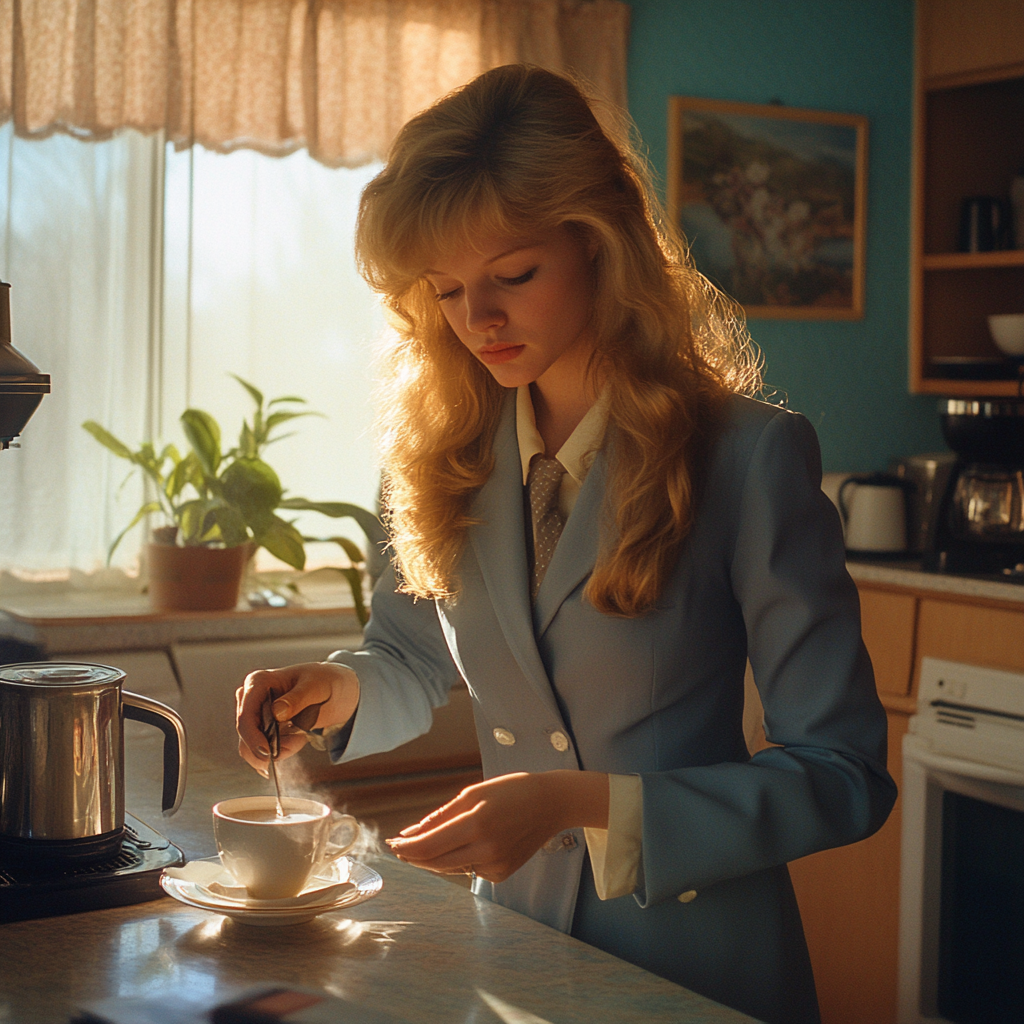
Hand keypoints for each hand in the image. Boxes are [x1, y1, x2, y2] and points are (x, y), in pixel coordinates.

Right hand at [235, 661, 358, 772]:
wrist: (336, 689)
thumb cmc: (324, 681)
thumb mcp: (315, 688)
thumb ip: (297, 699)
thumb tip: (277, 712)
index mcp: (258, 683)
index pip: (245, 717)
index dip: (253, 738)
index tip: (268, 753)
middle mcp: (252, 699)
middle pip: (246, 735)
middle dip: (270, 747)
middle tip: (298, 742)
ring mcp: (257, 716)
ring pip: (253, 747)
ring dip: (279, 750)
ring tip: (301, 737)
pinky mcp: (264, 730)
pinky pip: (265, 750)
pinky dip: (282, 750)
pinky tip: (299, 737)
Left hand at [385, 771, 608, 883]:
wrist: (551, 804)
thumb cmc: (511, 791)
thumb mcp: (474, 794)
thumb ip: (441, 816)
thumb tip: (411, 833)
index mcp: (477, 824)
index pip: (429, 845)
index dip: (406, 847)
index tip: (392, 842)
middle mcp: (486, 850)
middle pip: (435, 862)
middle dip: (414, 855)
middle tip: (400, 846)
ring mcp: (496, 865)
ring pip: (450, 868)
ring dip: (433, 859)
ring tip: (423, 844)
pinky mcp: (502, 874)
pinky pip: (470, 869)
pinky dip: (460, 860)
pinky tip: (467, 844)